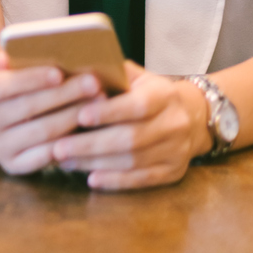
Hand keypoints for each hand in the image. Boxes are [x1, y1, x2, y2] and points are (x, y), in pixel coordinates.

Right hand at [0, 52, 102, 174]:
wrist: (0, 113)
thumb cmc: (11, 83)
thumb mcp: (6, 68)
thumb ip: (14, 59)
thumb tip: (24, 45)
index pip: (4, 84)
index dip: (33, 79)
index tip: (60, 72)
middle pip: (28, 108)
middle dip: (64, 95)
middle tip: (93, 84)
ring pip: (41, 132)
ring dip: (74, 116)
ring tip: (98, 103)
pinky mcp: (12, 166)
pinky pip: (45, 156)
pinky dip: (68, 141)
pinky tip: (88, 128)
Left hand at [49, 61, 210, 190]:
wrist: (193, 116)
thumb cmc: (150, 92)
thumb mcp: (136, 77)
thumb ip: (110, 74)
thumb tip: (72, 71)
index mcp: (164, 95)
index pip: (137, 105)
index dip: (109, 112)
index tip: (79, 115)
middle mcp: (175, 124)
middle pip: (131, 138)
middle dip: (91, 144)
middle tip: (59, 147)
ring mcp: (177, 151)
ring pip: (133, 162)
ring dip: (96, 163)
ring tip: (65, 161)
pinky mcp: (173, 172)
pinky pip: (142, 180)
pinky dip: (115, 181)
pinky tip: (91, 178)